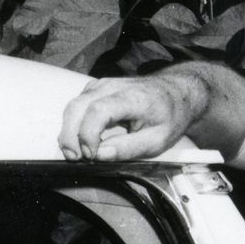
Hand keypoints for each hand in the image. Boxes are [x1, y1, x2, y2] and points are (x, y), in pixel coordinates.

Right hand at [58, 71, 201, 162]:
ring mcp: (103, 85)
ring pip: (74, 105)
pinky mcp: (97, 89)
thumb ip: (128, 148)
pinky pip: (78, 104)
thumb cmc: (169, 116)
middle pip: (78, 107)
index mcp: (132, 97)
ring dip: (69, 130)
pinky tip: (80, 140)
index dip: (88, 134)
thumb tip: (101, 156)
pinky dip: (74, 123)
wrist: (175, 93)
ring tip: (75, 153)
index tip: (90, 155)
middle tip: (74, 158)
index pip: (98, 111)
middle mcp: (113, 86)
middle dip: (70, 135)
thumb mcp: (157, 140)